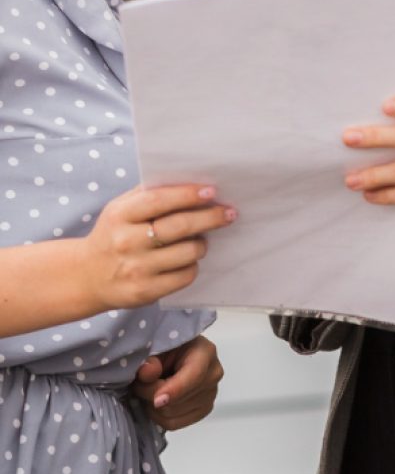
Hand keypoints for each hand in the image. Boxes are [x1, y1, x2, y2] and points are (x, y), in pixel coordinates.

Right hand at [81, 183, 236, 311]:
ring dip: (202, 244)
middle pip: (179, 227)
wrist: (88, 276)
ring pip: (187, 253)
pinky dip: (192, 265)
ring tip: (201, 240)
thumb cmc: (114, 234)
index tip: (211, 191)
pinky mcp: (145, 291)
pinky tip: (187, 260)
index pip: (159, 200)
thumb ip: (148, 194)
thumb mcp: (120, 209)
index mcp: (120, 215)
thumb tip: (190, 182)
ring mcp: (136, 269)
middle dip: (210, 218)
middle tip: (228, 213)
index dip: (188, 194)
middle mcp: (126, 242)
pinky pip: (184, 276)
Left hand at [131, 335, 223, 430]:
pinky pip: (174, 424)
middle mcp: (213, 374)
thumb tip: (146, 372)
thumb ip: (151, 359)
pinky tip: (156, 401)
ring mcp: (210, 394)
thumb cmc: (168, 347)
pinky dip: (159, 416)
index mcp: (205, 352)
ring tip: (148, 390)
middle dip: (152, 395)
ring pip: (172, 415)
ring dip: (153, 406)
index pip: (194, 376)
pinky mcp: (203, 410)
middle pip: (178, 400)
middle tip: (140, 384)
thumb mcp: (157, 346)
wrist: (176, 354)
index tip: (156, 400)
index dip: (174, 390)